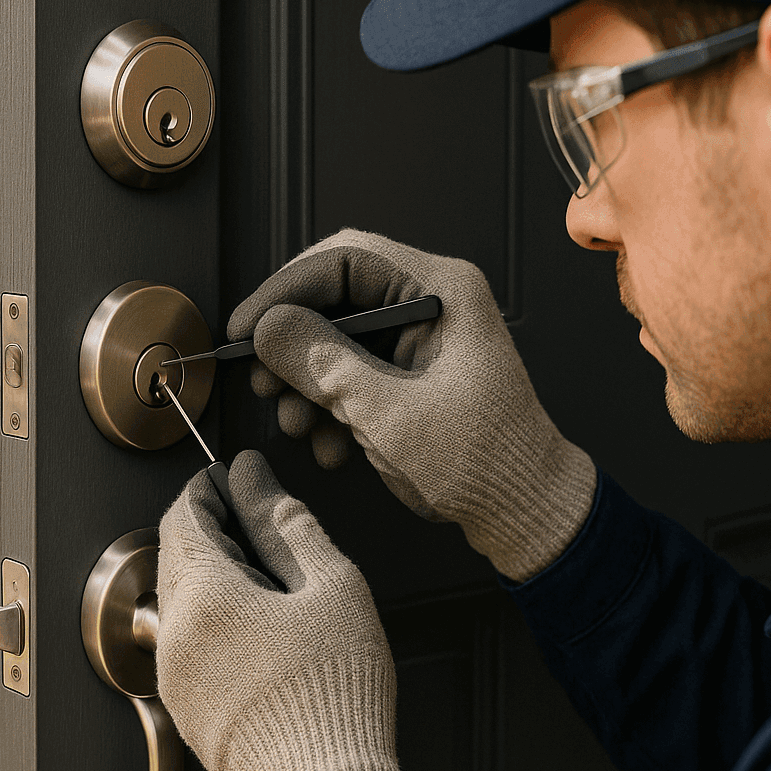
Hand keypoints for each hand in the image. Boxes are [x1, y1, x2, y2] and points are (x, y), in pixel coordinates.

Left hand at [156, 450, 402, 770]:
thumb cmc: (335, 692)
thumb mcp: (331, 586)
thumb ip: (288, 522)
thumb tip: (255, 478)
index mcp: (205, 595)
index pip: (183, 514)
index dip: (209, 488)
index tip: (235, 480)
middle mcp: (175, 633)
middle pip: (174, 555)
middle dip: (209, 529)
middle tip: (258, 524)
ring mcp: (174, 676)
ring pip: (179, 600)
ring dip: (211, 576)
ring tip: (270, 582)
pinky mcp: (186, 709)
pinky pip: (186, 643)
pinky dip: (212, 620)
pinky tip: (260, 630)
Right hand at [228, 228, 595, 580]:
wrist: (524, 510)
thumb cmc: (487, 462)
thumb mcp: (388, 414)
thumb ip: (323, 365)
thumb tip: (269, 328)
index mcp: (442, 291)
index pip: (345, 259)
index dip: (285, 290)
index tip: (247, 326)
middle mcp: (434, 303)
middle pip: (338, 297)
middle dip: (293, 344)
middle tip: (263, 380)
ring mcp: (425, 338)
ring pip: (340, 338)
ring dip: (309, 383)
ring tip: (296, 423)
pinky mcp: (416, 373)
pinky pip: (357, 371)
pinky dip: (333, 404)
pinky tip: (328, 443)